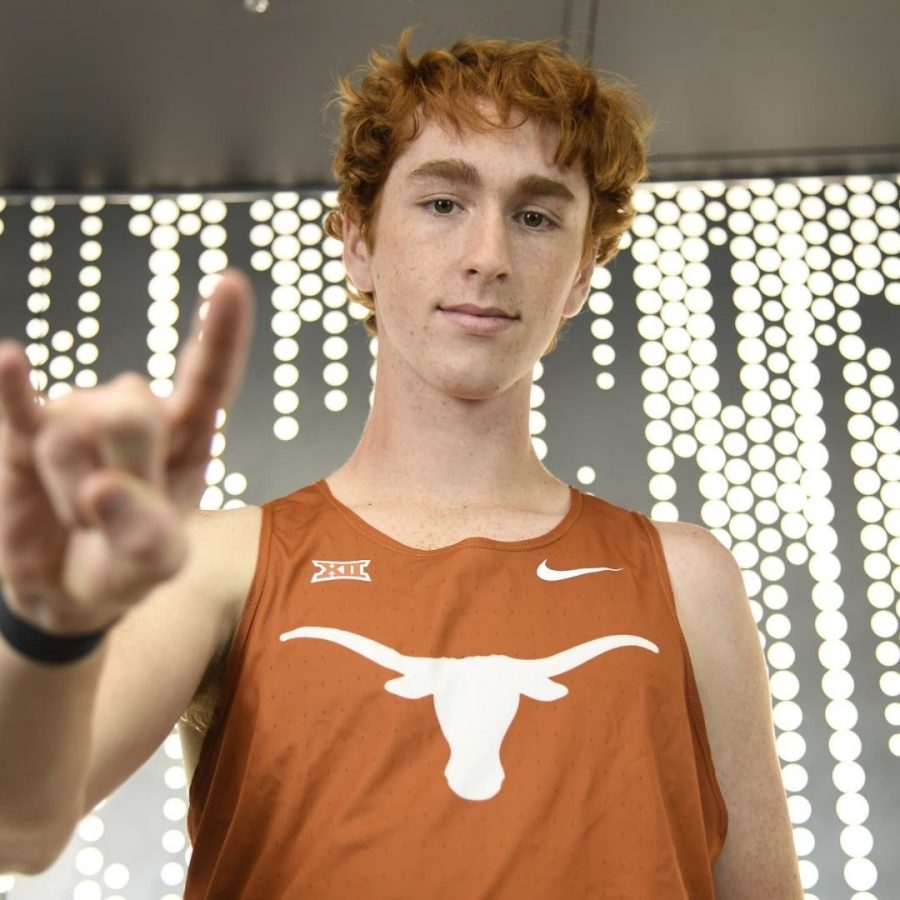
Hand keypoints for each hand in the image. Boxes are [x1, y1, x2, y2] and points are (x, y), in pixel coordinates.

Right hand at [0, 270, 254, 633]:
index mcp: (187, 435)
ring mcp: (79, 415)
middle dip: (120, 475)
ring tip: (79, 514)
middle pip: (131, 411)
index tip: (229, 283)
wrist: (63, 587)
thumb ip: (147, 535)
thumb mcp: (156, 564)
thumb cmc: (127, 564)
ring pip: (73, 434)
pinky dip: (11, 387)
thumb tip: (103, 487)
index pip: (209, 379)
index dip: (219, 334)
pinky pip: (17, 405)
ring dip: (72, 494)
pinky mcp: (24, 432)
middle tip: (112, 513)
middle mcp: (136, 411)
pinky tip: (10, 361)